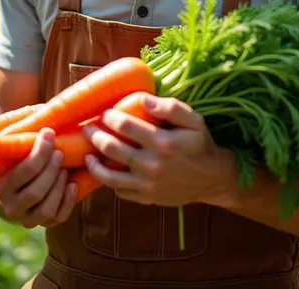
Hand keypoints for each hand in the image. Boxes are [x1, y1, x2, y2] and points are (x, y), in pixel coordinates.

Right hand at [0, 128, 77, 228]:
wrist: (36, 168)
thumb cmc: (27, 148)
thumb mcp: (18, 139)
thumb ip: (12, 135)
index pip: (24, 172)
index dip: (40, 152)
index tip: (50, 133)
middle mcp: (10, 207)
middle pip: (35, 192)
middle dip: (51, 169)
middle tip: (59, 151)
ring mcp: (27, 218)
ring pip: (46, 209)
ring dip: (59, 185)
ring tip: (63, 167)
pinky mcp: (44, 224)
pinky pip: (58, 218)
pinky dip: (68, 201)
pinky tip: (72, 183)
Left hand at [83, 94, 228, 206]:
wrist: (211, 179)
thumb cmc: (200, 144)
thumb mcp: (193, 120)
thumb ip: (170, 108)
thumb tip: (143, 99)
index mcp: (163, 142)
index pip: (126, 127)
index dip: (111, 118)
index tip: (104, 113)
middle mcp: (152, 165)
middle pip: (112, 149)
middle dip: (95, 136)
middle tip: (87, 128)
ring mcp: (148, 185)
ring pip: (110, 176)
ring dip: (94, 164)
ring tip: (87, 155)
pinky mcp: (146, 199)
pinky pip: (120, 192)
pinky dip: (109, 182)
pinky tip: (105, 172)